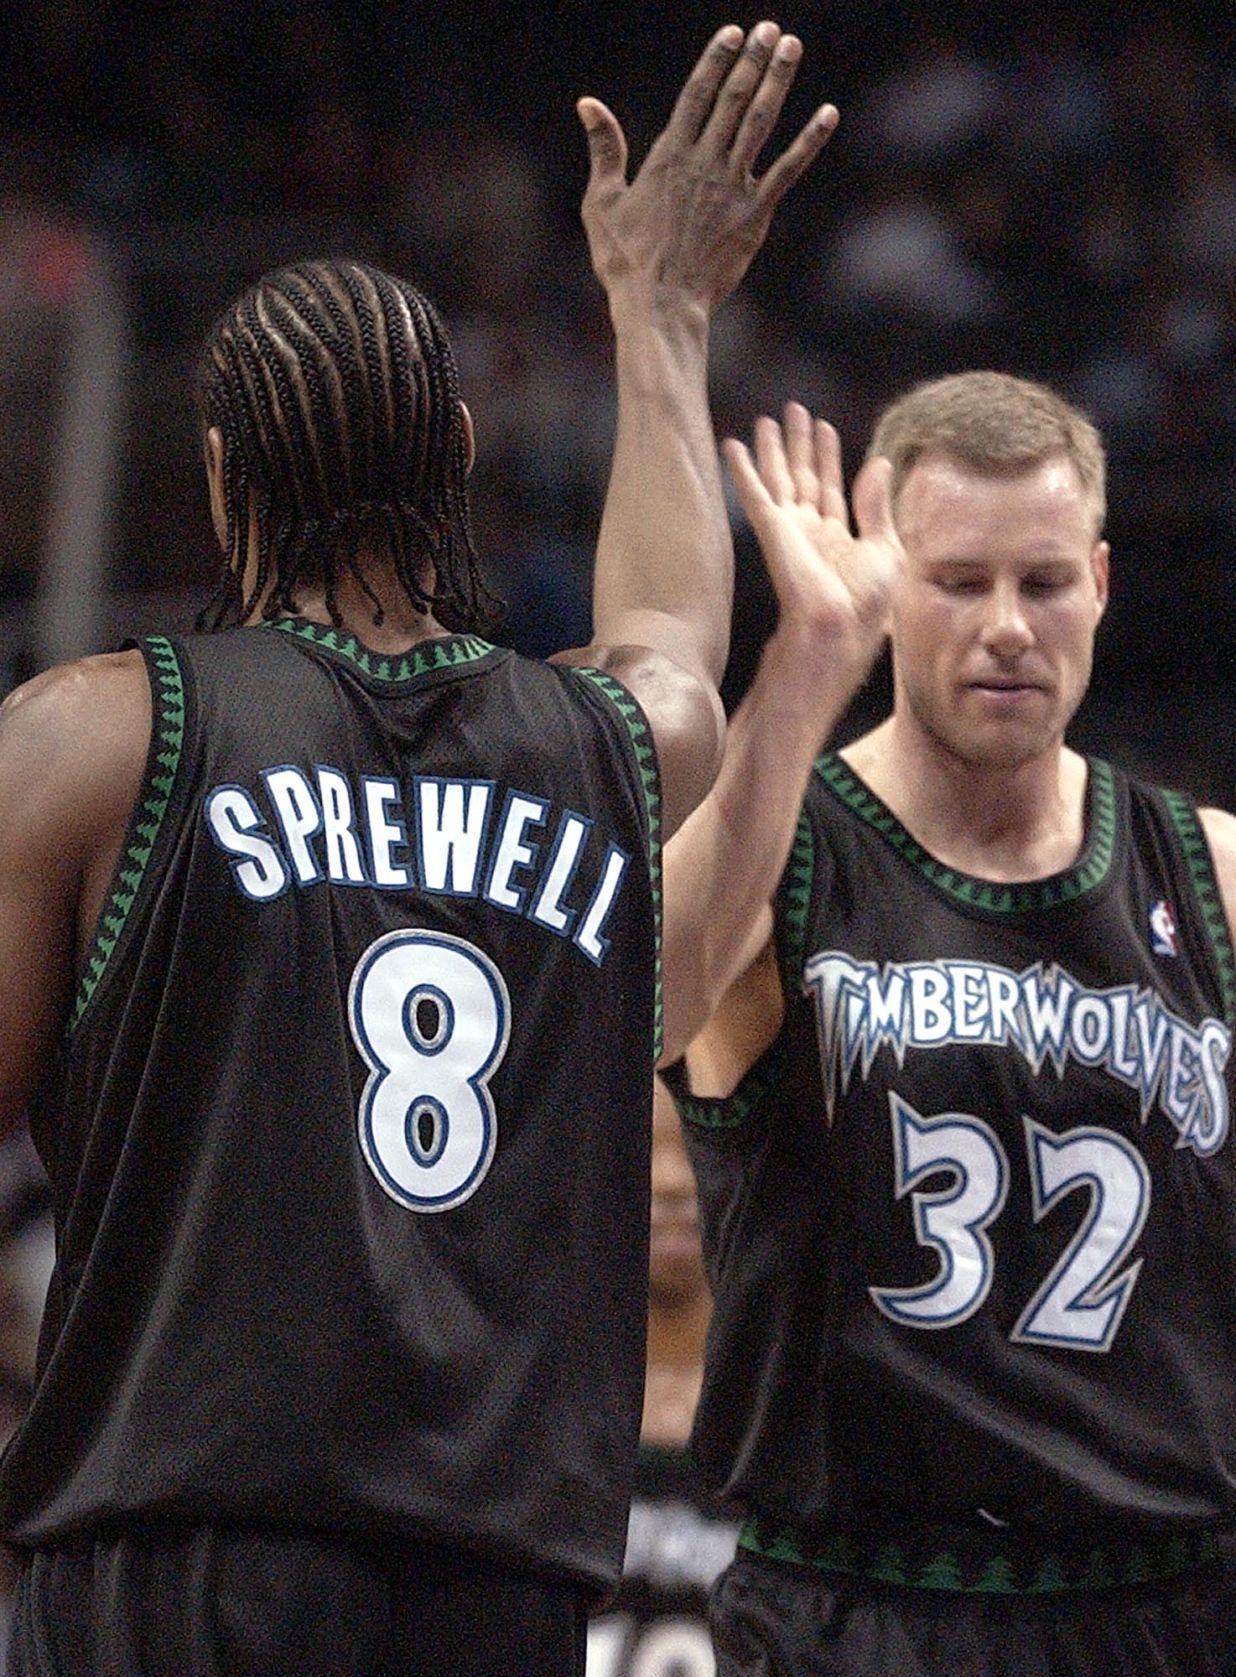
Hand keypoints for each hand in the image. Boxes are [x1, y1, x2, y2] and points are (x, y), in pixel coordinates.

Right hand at [577, 23, 837, 313]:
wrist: (660, 306)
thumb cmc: (626, 262)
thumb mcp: (602, 203)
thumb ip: (604, 150)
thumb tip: (588, 104)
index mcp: (669, 156)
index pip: (697, 94)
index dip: (717, 59)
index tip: (734, 33)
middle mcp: (704, 162)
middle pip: (733, 98)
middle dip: (753, 59)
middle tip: (771, 29)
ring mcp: (732, 187)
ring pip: (760, 122)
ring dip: (778, 81)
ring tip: (791, 47)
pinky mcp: (754, 215)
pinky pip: (788, 170)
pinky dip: (809, 141)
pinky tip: (828, 113)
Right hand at [723, 402, 901, 671]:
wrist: (838, 627)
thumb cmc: (866, 603)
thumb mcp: (886, 548)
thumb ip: (877, 505)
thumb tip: (879, 464)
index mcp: (838, 538)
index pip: (830, 487)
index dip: (827, 457)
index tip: (825, 429)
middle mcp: (810, 531)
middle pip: (802, 477)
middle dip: (799, 444)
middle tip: (794, 411)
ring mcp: (788, 529)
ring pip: (777, 478)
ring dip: (772, 448)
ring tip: (768, 418)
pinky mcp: (770, 529)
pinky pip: (753, 492)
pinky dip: (741, 468)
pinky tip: (732, 444)